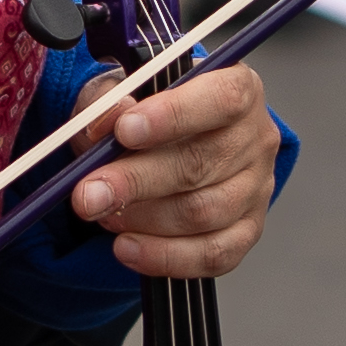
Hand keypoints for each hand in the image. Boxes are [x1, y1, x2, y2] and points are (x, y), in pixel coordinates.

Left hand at [69, 61, 282, 278]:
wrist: (165, 145)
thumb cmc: (151, 114)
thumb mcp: (122, 90)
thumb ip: (110, 98)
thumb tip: (108, 118)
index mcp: (239, 89)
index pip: (222, 98)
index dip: (174, 115)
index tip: (124, 131)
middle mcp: (255, 138)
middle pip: (201, 163)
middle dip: (136, 181)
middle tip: (90, 193)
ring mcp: (256, 189)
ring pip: (204, 212)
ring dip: (144, 219)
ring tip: (105, 213)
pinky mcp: (247, 231)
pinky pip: (211, 254)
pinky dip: (163, 256)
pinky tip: (128, 247)